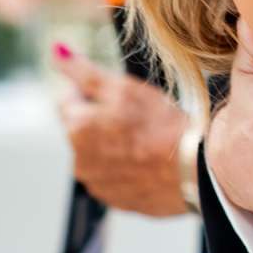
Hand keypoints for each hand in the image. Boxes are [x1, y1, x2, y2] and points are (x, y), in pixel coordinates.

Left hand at [52, 47, 192, 214]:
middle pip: (83, 129)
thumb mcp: (123, 87)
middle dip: (103, 120)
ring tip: (148, 140)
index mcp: (75, 130)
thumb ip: (83, 71)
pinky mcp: (118, 201)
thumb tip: (56, 51)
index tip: (121, 96)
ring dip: (115, 145)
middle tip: (139, 117)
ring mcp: (98, 185)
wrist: (196, 170)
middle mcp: (79, 162)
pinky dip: (129, 168)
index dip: (94, 91)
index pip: (68, 99)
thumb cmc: (161, 124)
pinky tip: (151, 160)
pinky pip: (117, 177)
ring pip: (100, 154)